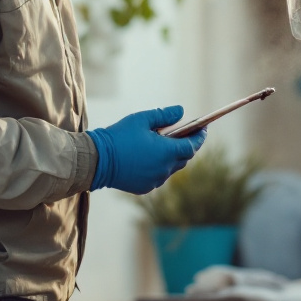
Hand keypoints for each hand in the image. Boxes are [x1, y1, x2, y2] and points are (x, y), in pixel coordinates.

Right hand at [86, 106, 207, 193]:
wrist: (96, 161)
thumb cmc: (119, 137)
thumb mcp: (142, 120)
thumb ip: (164, 115)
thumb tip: (181, 111)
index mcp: (167, 152)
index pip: (192, 146)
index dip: (200, 137)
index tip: (204, 129)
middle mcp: (164, 169)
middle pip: (184, 158)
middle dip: (187, 146)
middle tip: (188, 134)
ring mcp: (154, 181)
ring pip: (171, 169)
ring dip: (173, 157)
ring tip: (170, 144)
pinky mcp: (144, 188)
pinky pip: (158, 176)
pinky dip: (160, 167)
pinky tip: (153, 157)